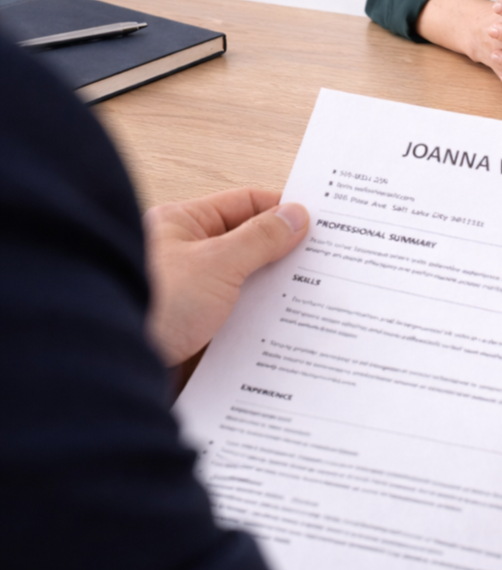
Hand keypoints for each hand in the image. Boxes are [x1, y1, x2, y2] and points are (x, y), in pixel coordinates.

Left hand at [144, 188, 308, 366]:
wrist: (111, 364)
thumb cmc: (154, 304)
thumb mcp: (216, 263)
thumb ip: (260, 238)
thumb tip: (296, 216)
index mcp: (182, 224)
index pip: (245, 204)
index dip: (282, 211)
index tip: (318, 224)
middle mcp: (183, 254)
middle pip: (245, 244)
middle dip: (280, 255)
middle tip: (322, 263)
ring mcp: (187, 293)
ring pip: (241, 284)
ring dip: (269, 292)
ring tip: (309, 299)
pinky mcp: (189, 329)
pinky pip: (231, 318)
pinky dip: (255, 323)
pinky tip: (279, 331)